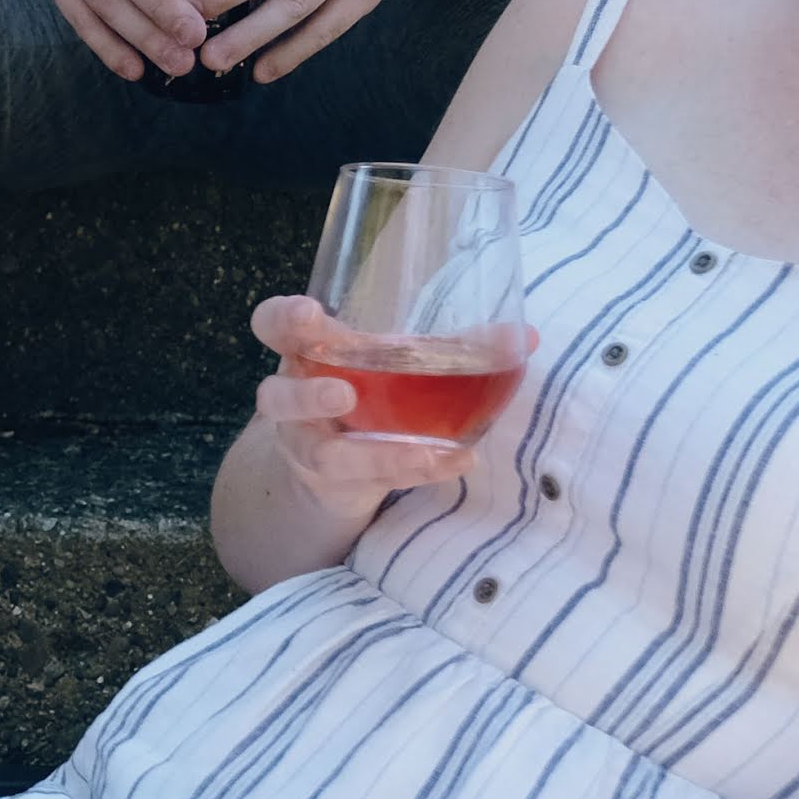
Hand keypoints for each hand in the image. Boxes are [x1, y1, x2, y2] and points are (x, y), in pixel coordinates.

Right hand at [246, 294, 495, 508]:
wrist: (327, 467)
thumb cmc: (363, 393)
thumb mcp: (386, 363)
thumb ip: (445, 346)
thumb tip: (525, 335)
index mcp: (304, 353)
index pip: (273, 327)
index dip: (282, 320)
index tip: (309, 314)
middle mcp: (294, 402)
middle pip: (276, 397)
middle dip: (306, 396)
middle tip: (342, 393)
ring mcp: (309, 448)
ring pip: (321, 454)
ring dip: (370, 452)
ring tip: (419, 449)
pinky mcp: (335, 484)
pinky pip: (372, 482)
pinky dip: (416, 471)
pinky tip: (455, 462)